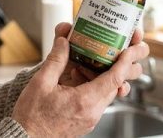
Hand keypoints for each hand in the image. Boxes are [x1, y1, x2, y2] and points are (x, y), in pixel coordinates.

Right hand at [11, 28, 148, 136]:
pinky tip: (79, 76)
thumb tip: (64, 41)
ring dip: (104, 75)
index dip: (125, 61)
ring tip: (91, 60)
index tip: (130, 49)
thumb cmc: (32, 116)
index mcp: (84, 100)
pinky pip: (97, 100)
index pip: (115, 78)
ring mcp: (90, 118)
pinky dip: (94, 85)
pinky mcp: (86, 120)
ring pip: (106, 92)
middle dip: (120, 65)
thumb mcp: (41, 82)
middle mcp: (92, 111)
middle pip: (115, 85)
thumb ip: (56, 60)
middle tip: (123, 49)